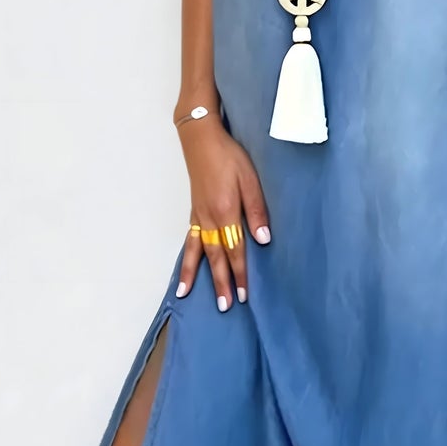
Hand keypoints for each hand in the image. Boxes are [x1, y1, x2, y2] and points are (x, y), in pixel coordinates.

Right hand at [174, 114, 270, 309]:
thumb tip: (262, 239)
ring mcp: (198, 216)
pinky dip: (185, 257)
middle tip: (224, 306)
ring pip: (196, 252)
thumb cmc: (229, 156)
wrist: (201, 139)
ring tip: (185, 295)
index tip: (245, 295)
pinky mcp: (194, 211)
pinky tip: (185, 268)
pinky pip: (189, 240)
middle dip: (220, 283)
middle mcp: (209, 219)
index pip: (235, 250)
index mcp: (226, 212)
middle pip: (215, 257)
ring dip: (193, 275)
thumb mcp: (250, 179)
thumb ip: (256, 210)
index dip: (240, 274)